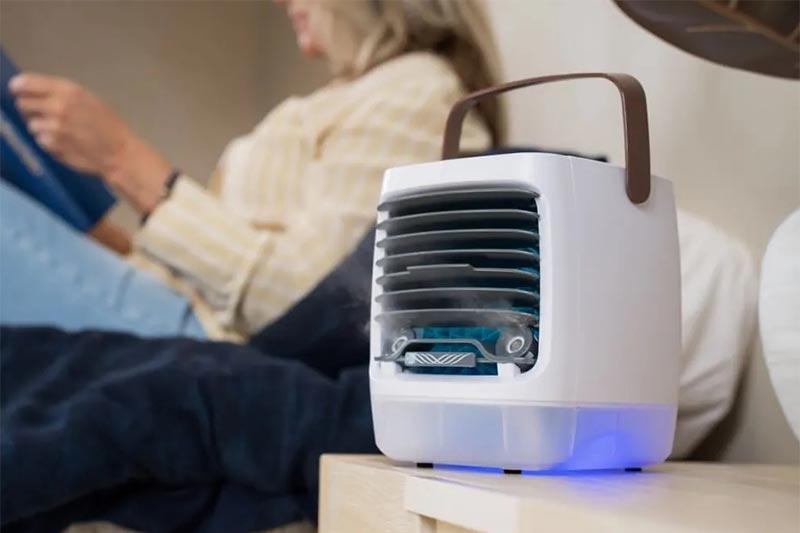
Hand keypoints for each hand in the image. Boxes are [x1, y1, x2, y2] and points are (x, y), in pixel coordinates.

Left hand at [10, 73, 129, 174]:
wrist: (119, 153)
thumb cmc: (108, 126)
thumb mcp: (89, 100)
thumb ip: (62, 94)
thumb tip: (33, 91)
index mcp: (68, 91)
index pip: (25, 83)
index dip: (18, 87)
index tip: (17, 90)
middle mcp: (57, 106)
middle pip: (22, 104)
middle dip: (30, 109)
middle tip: (43, 115)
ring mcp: (53, 127)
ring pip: (31, 124)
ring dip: (41, 128)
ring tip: (62, 132)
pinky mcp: (52, 145)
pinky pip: (40, 140)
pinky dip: (49, 142)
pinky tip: (66, 143)